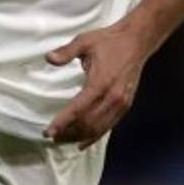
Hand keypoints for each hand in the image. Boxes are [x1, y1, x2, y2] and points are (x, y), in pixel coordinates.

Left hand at [44, 20, 151, 148]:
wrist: (136, 42)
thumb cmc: (109, 41)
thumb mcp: (84, 41)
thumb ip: (66, 52)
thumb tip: (48, 58)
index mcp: (100, 82)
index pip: (78, 109)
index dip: (62, 122)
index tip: (48, 132)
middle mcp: (112, 97)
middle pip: (87, 123)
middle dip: (68, 133)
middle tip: (52, 137)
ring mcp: (121, 104)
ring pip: (98, 128)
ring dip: (80, 137)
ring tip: (63, 140)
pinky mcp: (125, 106)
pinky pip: (109, 126)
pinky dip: (95, 137)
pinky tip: (83, 143)